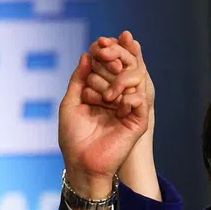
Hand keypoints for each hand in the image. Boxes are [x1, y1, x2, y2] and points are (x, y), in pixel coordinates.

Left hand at [59, 32, 150, 202]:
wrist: (82, 165)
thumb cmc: (73, 138)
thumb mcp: (70, 104)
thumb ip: (79, 79)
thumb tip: (86, 54)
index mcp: (102, 93)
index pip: (109, 66)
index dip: (105, 53)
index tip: (98, 45)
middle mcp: (117, 98)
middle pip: (123, 68)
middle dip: (112, 62)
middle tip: (101, 61)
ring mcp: (128, 109)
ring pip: (134, 80)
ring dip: (118, 80)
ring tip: (105, 95)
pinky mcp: (137, 122)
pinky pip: (140, 100)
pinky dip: (128, 97)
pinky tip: (114, 105)